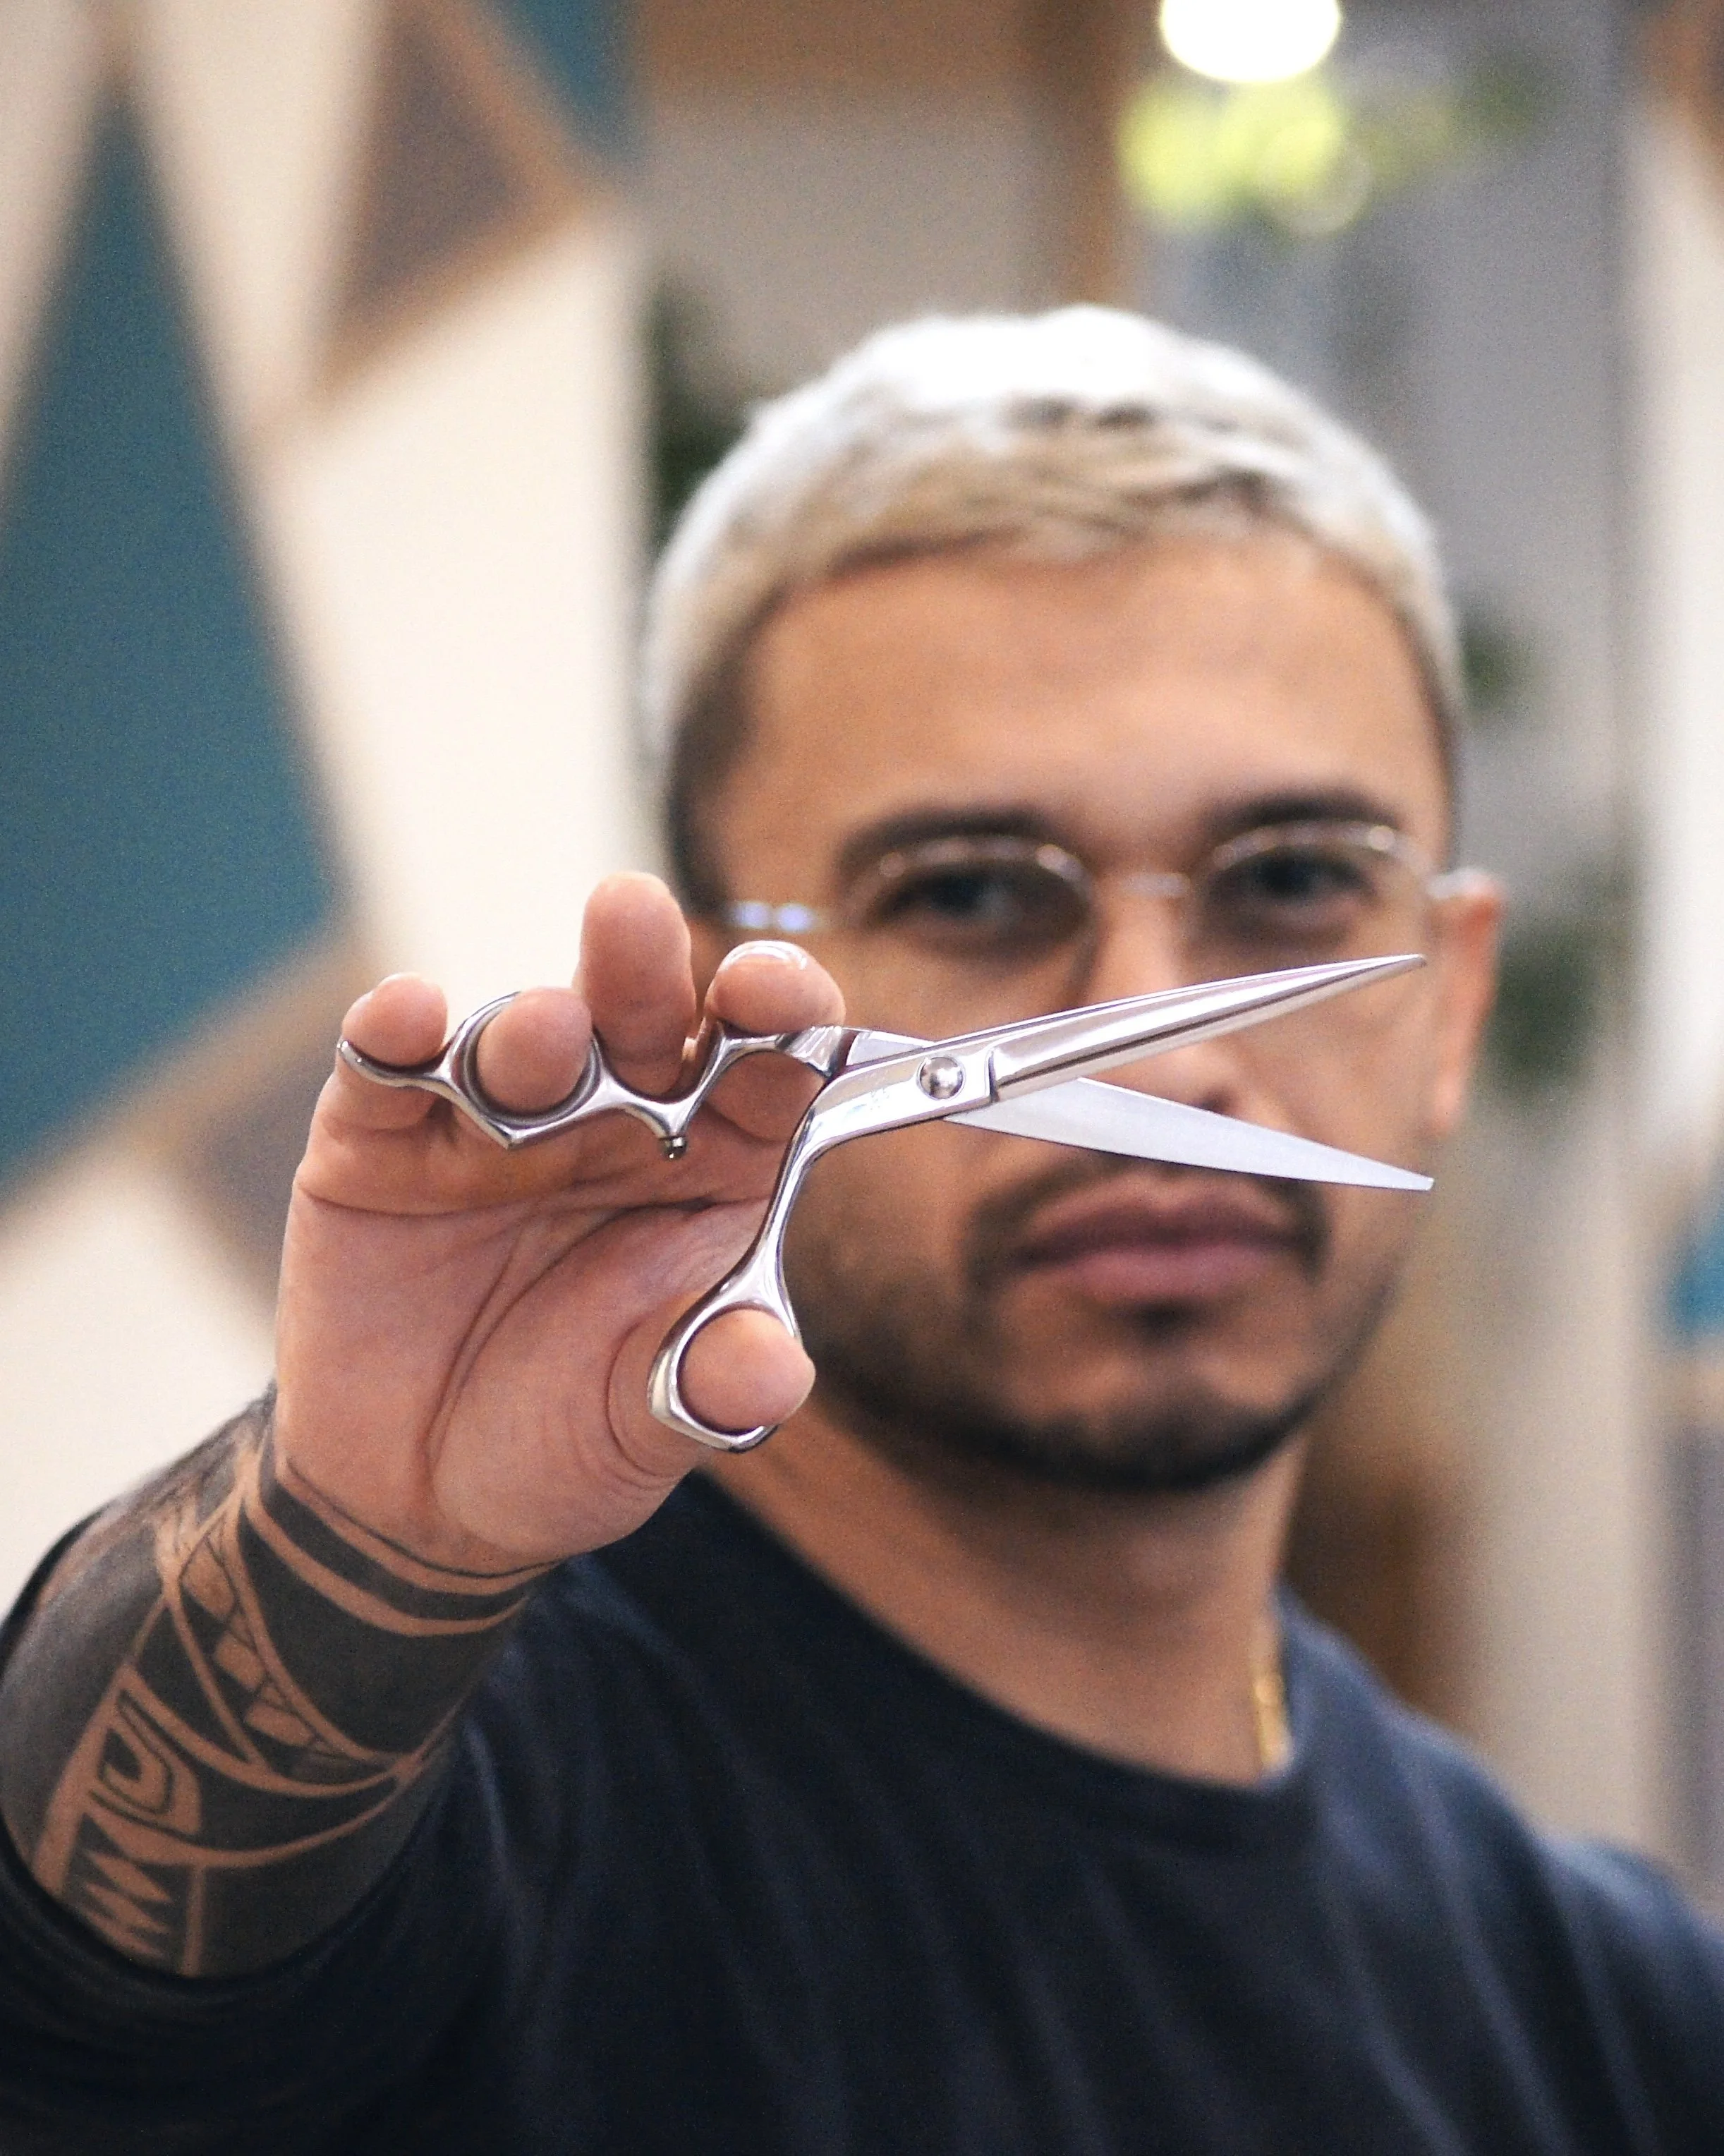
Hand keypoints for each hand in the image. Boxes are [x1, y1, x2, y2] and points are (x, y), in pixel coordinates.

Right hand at [275, 874, 842, 1571]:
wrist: (417, 1494)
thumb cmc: (568, 1435)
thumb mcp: (652, 1424)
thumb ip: (712, 1385)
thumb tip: (771, 1375)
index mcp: (714, 1158)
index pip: (765, 1063)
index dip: (779, 1015)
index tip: (777, 994)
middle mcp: (617, 1114)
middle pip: (646, 1014)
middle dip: (645, 964)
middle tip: (636, 916)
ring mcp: (496, 1118)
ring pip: (522, 1034)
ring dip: (532, 1023)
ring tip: (544, 1035)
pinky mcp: (381, 1136)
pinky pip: (386, 1068)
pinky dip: (393, 1032)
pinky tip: (405, 1014)